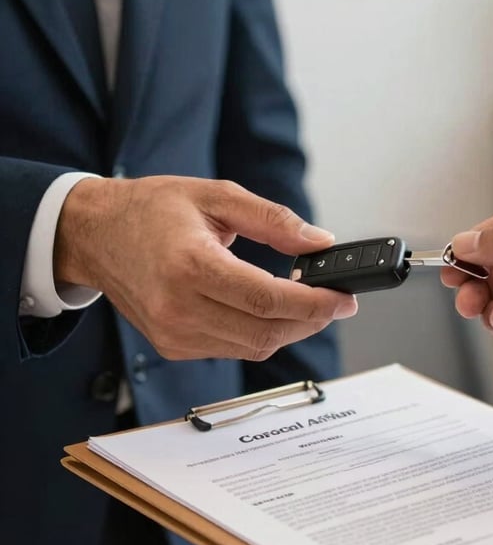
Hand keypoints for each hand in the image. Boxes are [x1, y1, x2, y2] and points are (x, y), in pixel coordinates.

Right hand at [53, 176, 356, 359]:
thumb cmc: (152, 210)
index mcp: (189, 265)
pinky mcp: (173, 346)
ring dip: (290, 328)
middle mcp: (178, 308)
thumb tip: (320, 242)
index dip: (314, 303)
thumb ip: (274, 220)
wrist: (95, 233)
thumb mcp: (217, 196)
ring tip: (307, 301)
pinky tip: (268, 309)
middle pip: (265, 332)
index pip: (266, 299)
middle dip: (311, 319)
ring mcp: (174, 333)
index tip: (344, 298)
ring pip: (254, 347)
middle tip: (336, 300)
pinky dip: (260, 333)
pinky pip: (233, 349)